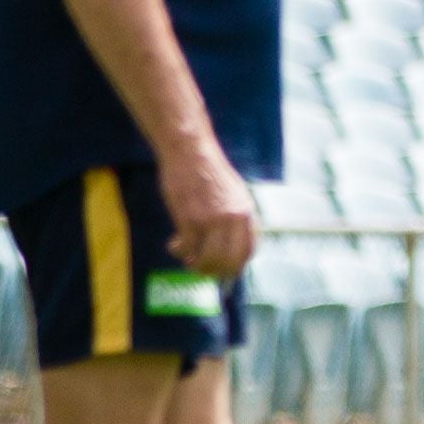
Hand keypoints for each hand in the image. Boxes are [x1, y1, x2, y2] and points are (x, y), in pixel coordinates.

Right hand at [159, 143, 257, 280]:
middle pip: (230, 261)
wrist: (191, 152)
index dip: (237, 265)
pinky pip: (187, 248)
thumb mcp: (235, 193)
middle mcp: (233, 220)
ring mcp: (212, 221)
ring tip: (188, 260)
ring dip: (197, 266)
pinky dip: (179, 251)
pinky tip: (174, 246)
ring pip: (208, 259)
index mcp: (247, 213)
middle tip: (203, 270)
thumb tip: (234, 242)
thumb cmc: (209, 171)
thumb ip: (237, 217)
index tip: (226, 270)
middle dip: (216, 271)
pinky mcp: (190, 219)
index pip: (249, 251)